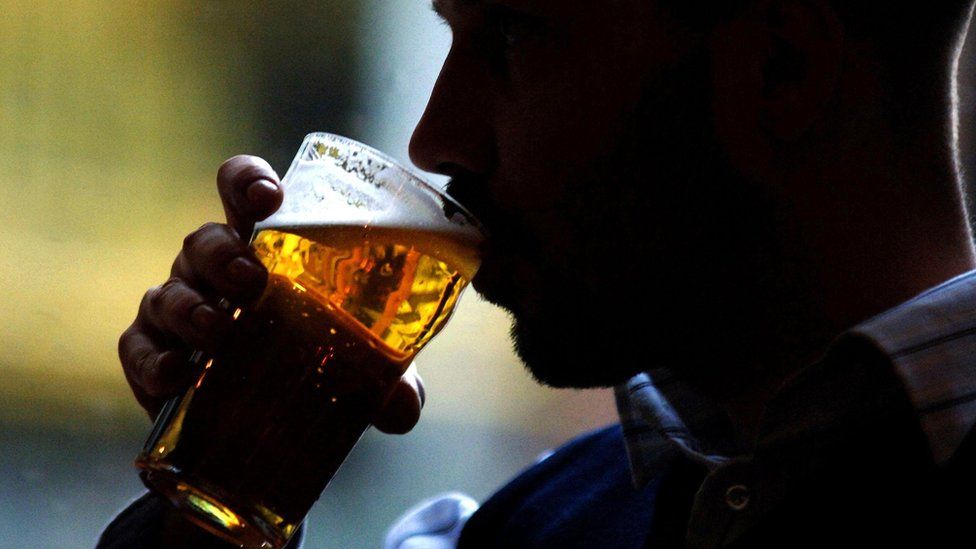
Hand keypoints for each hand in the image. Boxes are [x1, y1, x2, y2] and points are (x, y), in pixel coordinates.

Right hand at [118, 155, 424, 433]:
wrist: (266, 419)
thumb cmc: (315, 359)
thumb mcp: (361, 364)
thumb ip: (387, 376)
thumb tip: (404, 404)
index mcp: (263, 247)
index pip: (243, 191)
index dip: (247, 181)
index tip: (269, 197)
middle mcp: (214, 269)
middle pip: (204, 240)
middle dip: (222, 254)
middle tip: (250, 279)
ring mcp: (178, 308)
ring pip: (168, 291)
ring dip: (190, 308)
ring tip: (219, 332)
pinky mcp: (151, 354)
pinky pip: (138, 347)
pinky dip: (153, 360)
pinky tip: (176, 375)